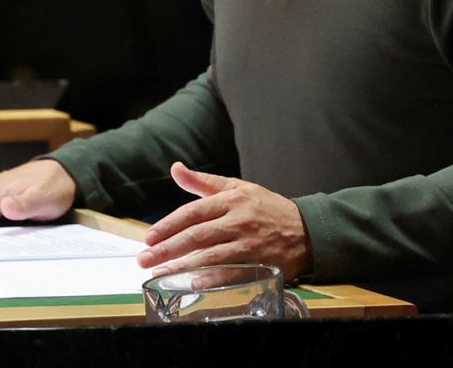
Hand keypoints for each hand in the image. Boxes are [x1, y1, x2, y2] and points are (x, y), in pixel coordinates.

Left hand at [137, 162, 310, 279]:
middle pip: (197, 235)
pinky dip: (211, 279)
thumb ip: (204, 182)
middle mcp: (239, 221)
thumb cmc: (267, 208)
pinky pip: (231, 274)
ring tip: (159, 272)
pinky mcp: (260, 265)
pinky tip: (191, 283)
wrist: (307, 230)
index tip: (149, 237)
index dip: (168, 225)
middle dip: (168, 248)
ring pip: (210, 255)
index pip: (193, 212)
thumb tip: (175, 169)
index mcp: (232, 199)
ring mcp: (250, 244)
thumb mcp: (238, 187)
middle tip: (145, 259)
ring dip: (182, 266)